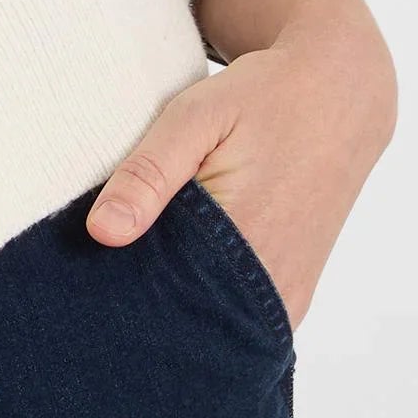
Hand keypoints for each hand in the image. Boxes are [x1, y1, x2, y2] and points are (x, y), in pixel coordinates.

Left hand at [86, 0, 395, 328]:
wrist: (340, 95)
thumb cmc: (262, 98)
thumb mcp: (196, 117)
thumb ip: (149, 174)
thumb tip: (101, 233)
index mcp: (249, 244)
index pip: (164, 301)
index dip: (116, 294)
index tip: (77, 283)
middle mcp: (274, 287)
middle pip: (186, 321)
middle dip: (139, 306)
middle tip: (92, 278)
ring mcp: (287, 297)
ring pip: (212, 322)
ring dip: (172, 304)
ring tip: (129, 271)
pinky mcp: (292, 293)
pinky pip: (236, 314)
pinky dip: (202, 299)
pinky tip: (171, 272)